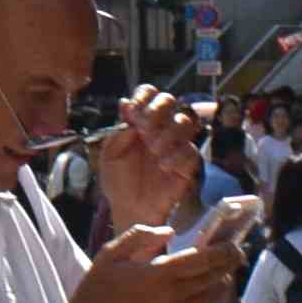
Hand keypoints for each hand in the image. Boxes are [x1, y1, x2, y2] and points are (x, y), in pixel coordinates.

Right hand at [57, 206, 246, 302]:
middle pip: (213, 279)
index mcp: (159, 274)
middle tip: (236, 254)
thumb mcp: (110, 254)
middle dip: (229, 265)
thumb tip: (169, 232)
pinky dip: (198, 300)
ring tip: (222, 273)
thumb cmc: (95, 290)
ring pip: (208, 299)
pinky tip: (195, 291)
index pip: (203, 261)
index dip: (223, 251)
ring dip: (219, 284)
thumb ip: (140, 237)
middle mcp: (172, 298)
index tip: (233, 244)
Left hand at [89, 88, 202, 243]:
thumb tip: (125, 104)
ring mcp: (176, 144)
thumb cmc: (118, 181)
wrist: (130, 209)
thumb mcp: (109, 155)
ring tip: (153, 149)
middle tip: (145, 129)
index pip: (149, 94)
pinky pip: (192, 151)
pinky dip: (177, 156)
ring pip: (186, 121)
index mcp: (140, 121)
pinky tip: (163, 166)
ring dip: (168, 132)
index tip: (133, 113)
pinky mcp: (188, 164)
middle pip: (170, 100)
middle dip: (158, 110)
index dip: (144, 97)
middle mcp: (160, 128)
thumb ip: (118, 131)